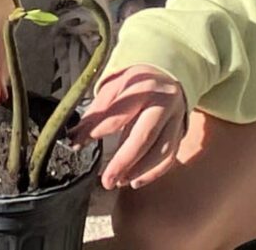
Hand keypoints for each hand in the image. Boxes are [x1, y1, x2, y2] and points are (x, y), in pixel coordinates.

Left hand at [70, 66, 186, 189]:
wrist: (167, 74)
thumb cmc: (136, 83)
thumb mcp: (114, 86)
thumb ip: (98, 110)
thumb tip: (75, 135)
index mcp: (142, 87)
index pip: (117, 113)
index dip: (95, 130)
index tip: (77, 143)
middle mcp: (162, 104)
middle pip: (144, 136)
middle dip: (123, 161)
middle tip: (106, 180)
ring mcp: (175, 119)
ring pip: (161, 151)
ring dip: (139, 171)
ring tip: (118, 181)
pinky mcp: (180, 132)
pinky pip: (170, 157)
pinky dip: (153, 173)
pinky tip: (136, 180)